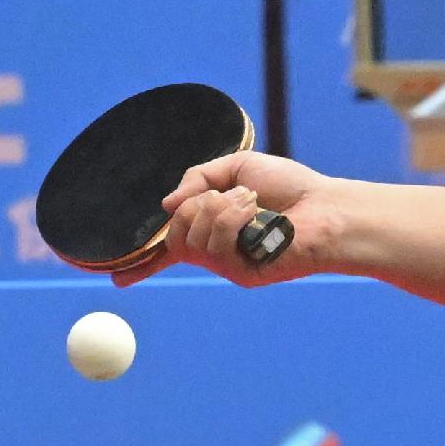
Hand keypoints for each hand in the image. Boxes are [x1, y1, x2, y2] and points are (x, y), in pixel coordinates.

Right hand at [136, 151, 334, 287]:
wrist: (326, 208)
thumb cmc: (290, 188)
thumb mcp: (238, 167)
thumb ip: (198, 177)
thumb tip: (166, 205)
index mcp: (214, 228)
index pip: (170, 249)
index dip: (143, 263)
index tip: (118, 278)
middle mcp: (217, 252)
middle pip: (174, 237)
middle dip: (194, 207)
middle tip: (229, 195)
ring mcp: (228, 264)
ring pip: (190, 237)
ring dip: (218, 208)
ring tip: (251, 201)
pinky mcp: (241, 273)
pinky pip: (213, 244)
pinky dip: (231, 218)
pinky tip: (255, 212)